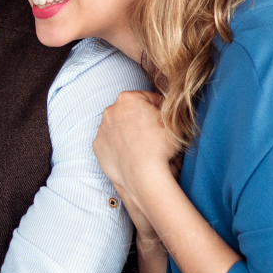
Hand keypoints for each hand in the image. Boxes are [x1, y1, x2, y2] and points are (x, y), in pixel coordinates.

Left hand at [94, 91, 179, 229]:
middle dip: (141, 119)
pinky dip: (119, 146)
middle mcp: (110, 111)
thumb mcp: (174, 120)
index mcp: (127, 98)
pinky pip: (110, 142)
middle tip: (154, 134)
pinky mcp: (97, 146)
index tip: (165, 121)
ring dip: (129, 132)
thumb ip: (170, 107)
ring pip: (119, 127)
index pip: (148, 98)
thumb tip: (168, 105)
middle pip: (131, 111)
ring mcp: (101, 129)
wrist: (143, 174)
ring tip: (143, 146)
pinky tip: (131, 154)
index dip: (159, 109)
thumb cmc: (160, 145)